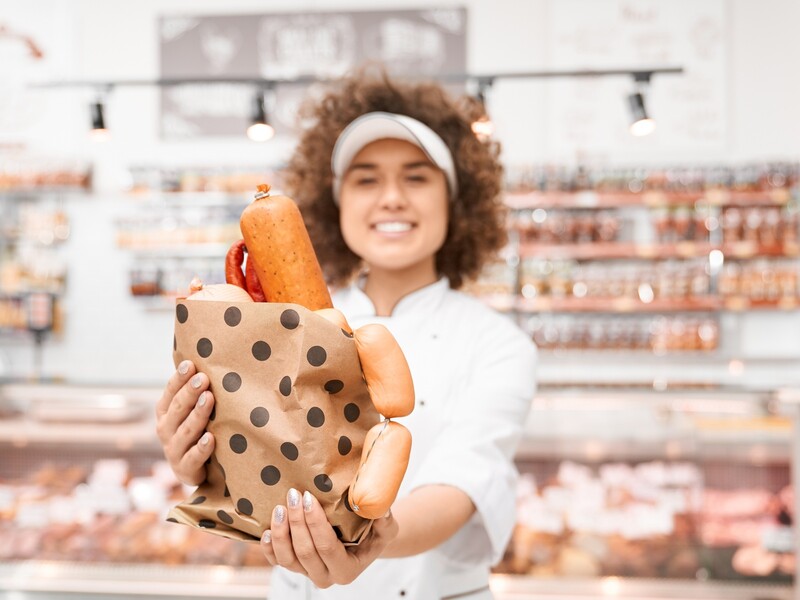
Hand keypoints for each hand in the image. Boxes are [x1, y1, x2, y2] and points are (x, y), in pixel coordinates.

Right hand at [155, 359, 216, 485]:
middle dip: (190, 393)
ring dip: (198, 414)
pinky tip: (211, 437)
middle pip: (177, 409)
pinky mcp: (185, 469)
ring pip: (186, 431)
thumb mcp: (193, 410)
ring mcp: (174, 450)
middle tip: (203, 378)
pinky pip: (193, 458)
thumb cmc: (198, 430)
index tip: (191, 364)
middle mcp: (166, 429)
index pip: (170, 392)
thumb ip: (198, 390)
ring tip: (209, 399)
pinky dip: (201, 448)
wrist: (197, 470)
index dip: (179, 378)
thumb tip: (211, 356)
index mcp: (166, 412)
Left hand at [261, 488, 397, 587]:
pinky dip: (269, 548)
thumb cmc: (376, 531)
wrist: (365, 540)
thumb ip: (385, 520)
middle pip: (304, 552)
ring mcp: (308, 573)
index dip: (315, 523)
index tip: (309, 498)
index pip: (327, 547)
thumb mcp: (387, 526)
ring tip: (279, 508)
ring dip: (280, 533)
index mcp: (347, 570)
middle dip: (296, 522)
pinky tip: (265, 530)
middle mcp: (326, 576)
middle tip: (293, 494)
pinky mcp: (296, 567)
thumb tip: (379, 509)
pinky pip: (277, 561)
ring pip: (287, 559)